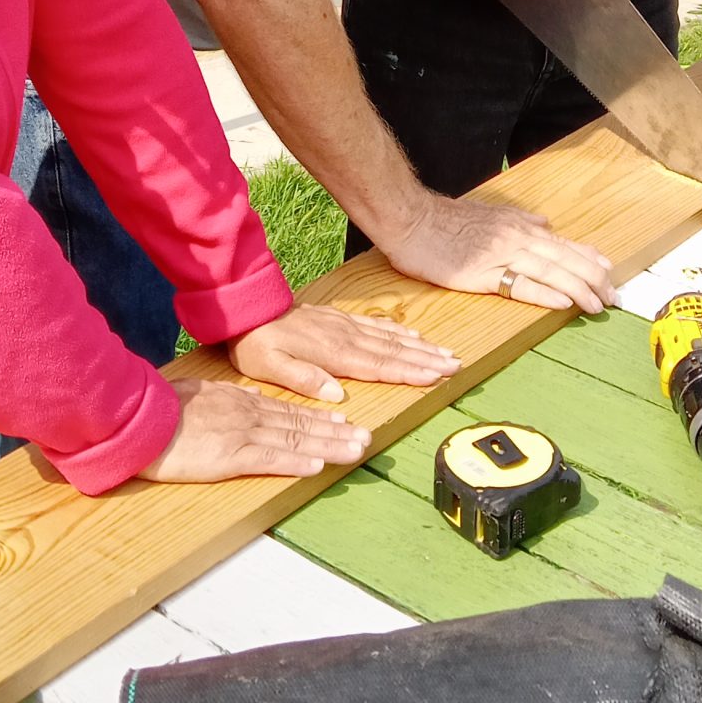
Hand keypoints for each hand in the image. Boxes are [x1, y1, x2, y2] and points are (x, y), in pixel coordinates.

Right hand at [137, 366, 371, 482]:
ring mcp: (241, 434)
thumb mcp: (200, 393)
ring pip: (294, 440)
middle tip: (366, 437)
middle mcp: (248, 414)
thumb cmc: (161, 409)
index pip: (288, 410)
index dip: (319, 417)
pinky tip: (316, 466)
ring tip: (356, 450)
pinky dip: (295, 463)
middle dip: (336, 431)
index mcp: (240, 401)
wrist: (136, 418)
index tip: (343, 421)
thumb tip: (254, 397)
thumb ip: (230, 396)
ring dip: (329, 446)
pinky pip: (269, 459)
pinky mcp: (229, 456)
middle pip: (300, 424)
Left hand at [228, 302, 459, 400]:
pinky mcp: (339, 319)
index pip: (379, 365)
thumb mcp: (269, 367)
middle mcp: (344, 337)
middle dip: (426, 359)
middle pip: (393, 351)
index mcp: (332, 353)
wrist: (246, 308)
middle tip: (455, 365)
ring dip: (419, 346)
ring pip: (389, 337)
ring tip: (444, 353)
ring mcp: (344, 325)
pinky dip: (399, 331)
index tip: (436, 376)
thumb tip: (335, 395)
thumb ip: (303, 379)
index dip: (409, 372)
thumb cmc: (255, 342)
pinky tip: (412, 336)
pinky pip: (376, 325)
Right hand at [382, 187, 614, 314]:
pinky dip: (544, 293)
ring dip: (579, 289)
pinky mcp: (481, 274)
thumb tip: (544, 225)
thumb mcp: (488, 214)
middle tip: (614, 298)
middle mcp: (516, 238)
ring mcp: (500, 255)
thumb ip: (518, 221)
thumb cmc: (443, 220)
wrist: (410, 218)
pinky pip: (519, 284)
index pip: (562, 244)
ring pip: (550, 271)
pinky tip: (563, 302)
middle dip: (594, 279)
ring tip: (598, 305)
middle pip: (564, 259)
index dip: (589, 259)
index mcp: (518, 227)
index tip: (610, 272)